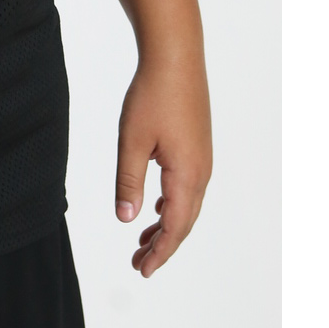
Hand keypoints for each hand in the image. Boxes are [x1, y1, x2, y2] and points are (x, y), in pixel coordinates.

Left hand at [114, 48, 211, 276]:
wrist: (176, 57)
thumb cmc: (153, 95)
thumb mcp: (132, 141)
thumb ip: (128, 182)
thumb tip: (126, 219)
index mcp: (187, 175)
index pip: (175, 227)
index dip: (159, 252)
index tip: (142, 269)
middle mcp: (201, 172)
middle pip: (184, 221)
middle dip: (162, 245)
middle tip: (139, 263)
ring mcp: (202, 158)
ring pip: (186, 204)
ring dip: (166, 225)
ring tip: (143, 240)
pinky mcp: (198, 146)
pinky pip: (187, 187)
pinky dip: (172, 204)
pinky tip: (156, 206)